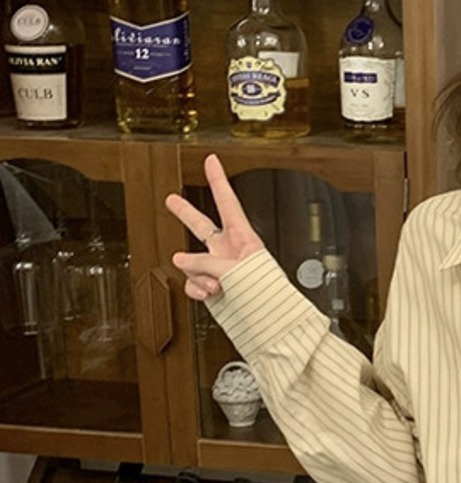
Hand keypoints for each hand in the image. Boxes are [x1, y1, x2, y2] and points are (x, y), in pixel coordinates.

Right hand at [166, 154, 264, 302]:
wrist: (269, 321)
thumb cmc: (265, 292)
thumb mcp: (233, 270)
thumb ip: (204, 262)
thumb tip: (179, 260)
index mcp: (242, 237)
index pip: (227, 202)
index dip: (218, 180)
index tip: (212, 161)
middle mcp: (229, 250)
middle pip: (201, 225)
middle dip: (184, 213)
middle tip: (171, 199)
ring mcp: (219, 268)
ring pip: (192, 264)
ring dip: (199, 276)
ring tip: (215, 286)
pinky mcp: (212, 286)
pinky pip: (193, 283)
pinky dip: (198, 290)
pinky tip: (210, 295)